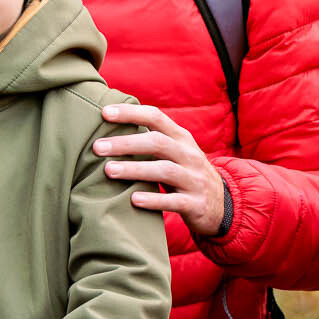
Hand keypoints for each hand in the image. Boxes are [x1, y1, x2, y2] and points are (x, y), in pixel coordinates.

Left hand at [97, 102, 225, 237]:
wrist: (221, 205)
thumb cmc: (185, 173)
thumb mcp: (175, 152)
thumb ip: (151, 139)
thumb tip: (110, 126)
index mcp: (181, 138)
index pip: (156, 117)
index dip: (131, 113)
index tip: (104, 113)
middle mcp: (189, 155)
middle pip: (157, 143)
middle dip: (126, 143)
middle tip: (97, 147)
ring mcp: (194, 179)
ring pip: (164, 170)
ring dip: (134, 169)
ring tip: (108, 171)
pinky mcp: (195, 203)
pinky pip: (173, 201)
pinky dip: (153, 199)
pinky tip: (133, 199)